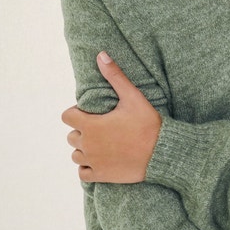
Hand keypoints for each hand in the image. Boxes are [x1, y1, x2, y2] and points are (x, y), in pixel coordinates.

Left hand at [61, 52, 162, 182]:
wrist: (162, 153)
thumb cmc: (148, 123)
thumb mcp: (133, 97)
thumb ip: (115, 76)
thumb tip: (101, 54)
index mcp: (91, 124)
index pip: (66, 117)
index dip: (76, 114)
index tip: (91, 114)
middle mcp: (87, 144)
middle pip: (72, 136)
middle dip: (83, 131)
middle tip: (102, 129)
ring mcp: (93, 161)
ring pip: (76, 155)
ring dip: (85, 150)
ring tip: (102, 145)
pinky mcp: (101, 175)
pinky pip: (82, 173)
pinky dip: (88, 167)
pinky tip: (101, 160)